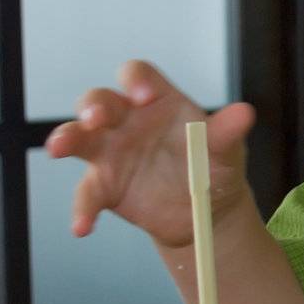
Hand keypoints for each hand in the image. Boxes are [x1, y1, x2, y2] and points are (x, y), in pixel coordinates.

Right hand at [45, 59, 256, 249]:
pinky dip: (82, 209)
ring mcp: (112, 151)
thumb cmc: (214, 168)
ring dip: (65, 138)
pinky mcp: (104, 185)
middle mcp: (128, 120)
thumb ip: (227, 133)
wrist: (205, 213)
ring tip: (58, 148)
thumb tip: (245, 113)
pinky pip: (87, 193)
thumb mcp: (226, 151)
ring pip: (79, 137)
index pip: (139, 76)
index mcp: (159, 102)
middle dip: (93, 106)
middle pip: (101, 101)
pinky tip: (82, 227)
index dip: (136, 80)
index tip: (144, 96)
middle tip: (95, 118)